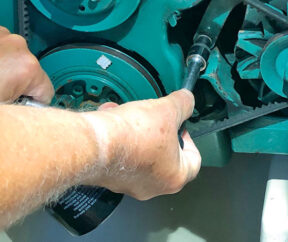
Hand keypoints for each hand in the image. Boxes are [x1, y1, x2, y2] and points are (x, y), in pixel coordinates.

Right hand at [84, 90, 200, 199]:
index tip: (180, 126)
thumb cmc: (133, 135)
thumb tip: (187, 100)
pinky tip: (112, 118)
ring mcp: (129, 184)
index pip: (194, 161)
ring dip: (136, 131)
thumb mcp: (167, 110)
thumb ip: (183, 104)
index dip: (189, 139)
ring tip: (129, 113)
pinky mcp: (108, 176)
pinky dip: (118, 137)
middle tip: (156, 119)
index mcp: (174, 177)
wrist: (93, 143)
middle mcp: (153, 187)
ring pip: (141, 153)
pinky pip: (120, 154)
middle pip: (166, 157)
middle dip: (159, 132)